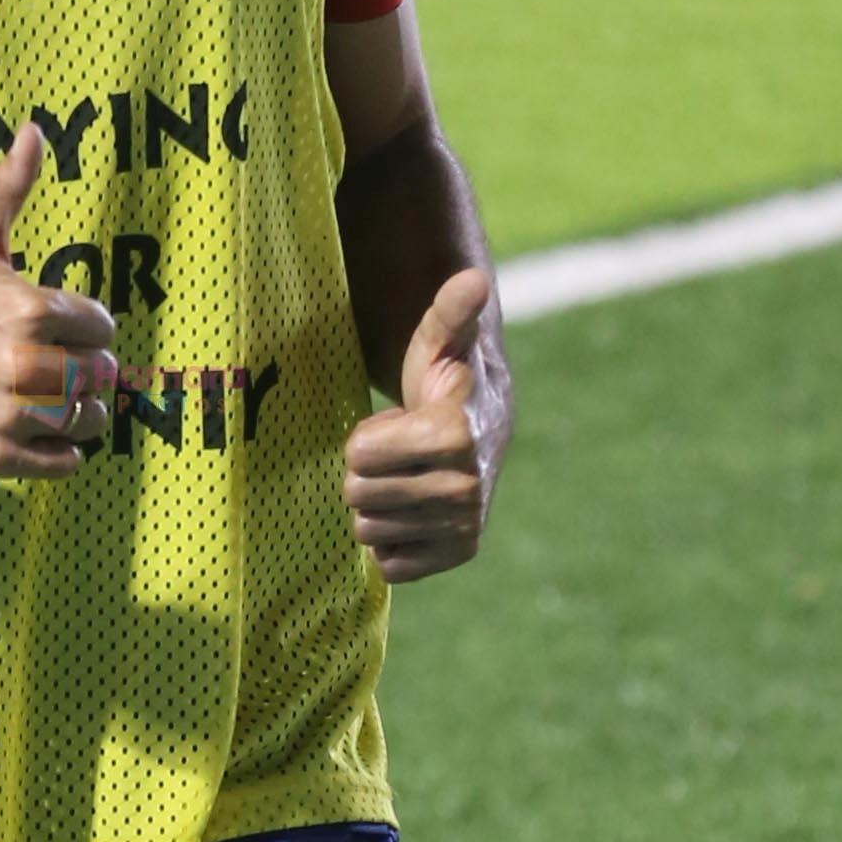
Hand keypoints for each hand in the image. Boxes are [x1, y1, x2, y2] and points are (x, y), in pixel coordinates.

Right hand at [0, 131, 118, 479]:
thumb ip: (9, 186)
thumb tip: (34, 130)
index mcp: (29, 309)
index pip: (101, 327)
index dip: (88, 325)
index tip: (64, 326)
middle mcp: (24, 365)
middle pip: (100, 375)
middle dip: (88, 367)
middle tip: (63, 362)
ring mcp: (9, 415)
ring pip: (88, 420)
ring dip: (84, 410)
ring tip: (61, 398)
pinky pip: (61, 463)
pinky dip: (63, 452)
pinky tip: (46, 432)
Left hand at [345, 265, 499, 581]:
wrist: (483, 427)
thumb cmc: (444, 379)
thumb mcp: (439, 340)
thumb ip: (450, 311)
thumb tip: (473, 277)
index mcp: (454, 434)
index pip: (358, 455)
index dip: (367, 438)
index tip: (397, 423)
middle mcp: (466, 486)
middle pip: (358, 495)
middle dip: (367, 472)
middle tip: (399, 453)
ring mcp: (464, 524)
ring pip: (368, 530)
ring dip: (377, 504)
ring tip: (406, 478)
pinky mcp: (459, 554)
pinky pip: (390, 564)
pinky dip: (392, 540)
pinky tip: (412, 511)